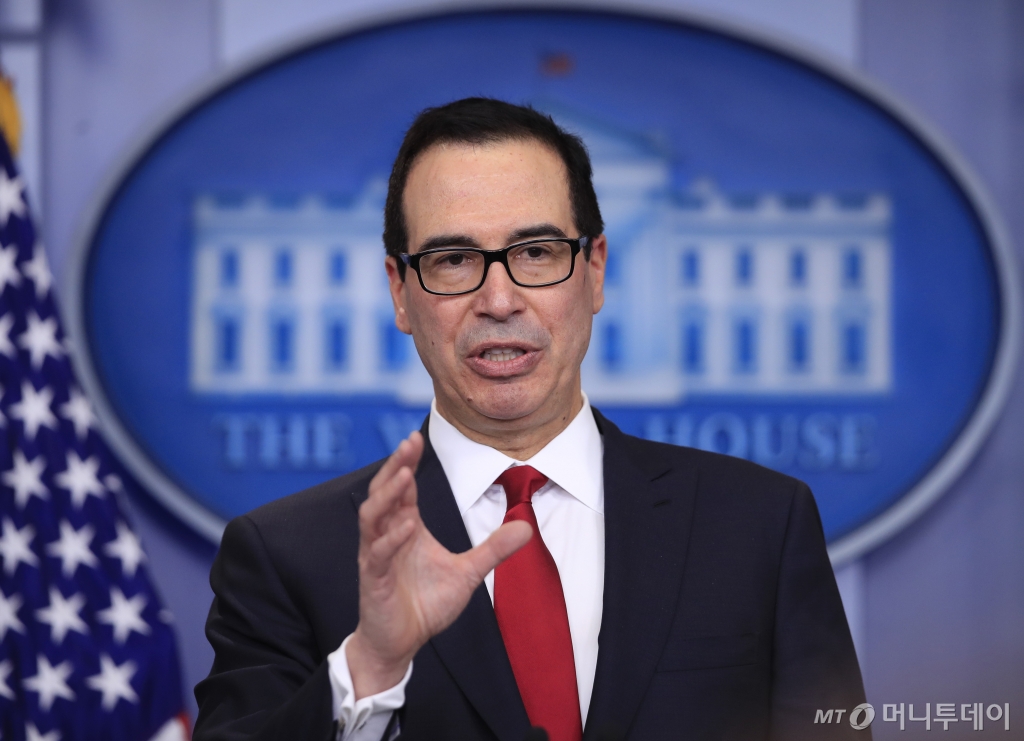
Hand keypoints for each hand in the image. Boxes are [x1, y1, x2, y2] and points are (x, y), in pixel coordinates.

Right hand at [346, 431, 530, 698]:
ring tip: (405, 475)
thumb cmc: (424, 604)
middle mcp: (387, 536)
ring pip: (372, 517)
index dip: (408, 462)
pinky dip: (391, 539)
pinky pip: (378, 554)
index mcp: (405, 528)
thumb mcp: (467, 573)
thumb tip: (527, 527)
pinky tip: (408, 525)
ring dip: (387, 495)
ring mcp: (377, 556)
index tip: (417, 437)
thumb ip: (493, 549)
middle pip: (383, 492)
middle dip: (394, 466)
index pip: (403, 487)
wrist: (400, 643)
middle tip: (409, 443)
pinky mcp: (373, 580)